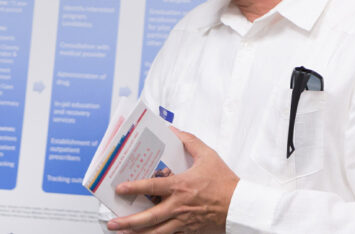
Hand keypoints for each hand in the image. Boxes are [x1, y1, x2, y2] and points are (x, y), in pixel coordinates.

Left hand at [106, 128, 237, 233]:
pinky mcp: (189, 230)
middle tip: (113, 223)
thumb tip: (173, 130)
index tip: (119, 189)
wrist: (241, 206)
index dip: (133, 188)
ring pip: (156, 232)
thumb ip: (189, 141)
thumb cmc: (225, 182)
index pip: (151, 187)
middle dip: (128, 222)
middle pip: (148, 218)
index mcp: (180, 186)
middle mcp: (178, 206)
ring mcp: (183, 221)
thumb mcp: (208, 156)